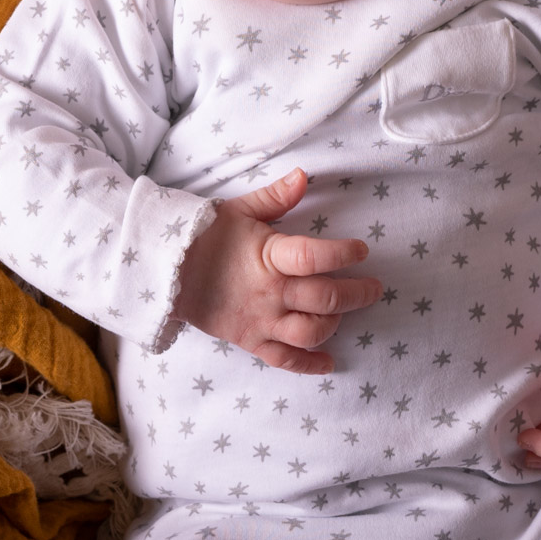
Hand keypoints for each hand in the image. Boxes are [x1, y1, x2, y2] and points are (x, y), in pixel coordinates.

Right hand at [170, 168, 382, 374]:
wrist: (165, 271)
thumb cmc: (204, 236)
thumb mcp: (239, 210)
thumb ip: (276, 197)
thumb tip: (304, 175)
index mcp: (268, 257)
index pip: (314, 257)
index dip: (343, 254)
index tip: (361, 250)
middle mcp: (269, 293)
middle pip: (324, 299)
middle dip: (358, 294)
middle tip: (375, 288)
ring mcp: (261, 321)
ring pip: (310, 332)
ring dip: (335, 324)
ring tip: (344, 312)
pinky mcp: (251, 342)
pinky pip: (285, 360)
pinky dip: (309, 364)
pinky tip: (330, 362)